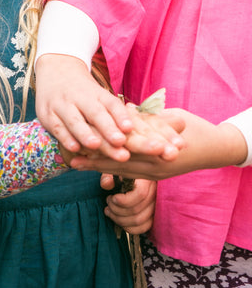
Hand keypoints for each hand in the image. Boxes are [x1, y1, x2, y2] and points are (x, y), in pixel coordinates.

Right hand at [35, 54, 132, 158]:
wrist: (56, 70)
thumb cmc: (83, 91)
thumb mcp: (99, 96)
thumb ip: (114, 112)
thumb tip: (134, 131)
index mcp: (97, 93)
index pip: (111, 104)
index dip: (120, 116)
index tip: (130, 128)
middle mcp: (80, 98)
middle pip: (95, 113)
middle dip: (107, 128)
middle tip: (120, 142)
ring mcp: (62, 105)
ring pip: (75, 120)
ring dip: (85, 134)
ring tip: (96, 145)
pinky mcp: (47, 115)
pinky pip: (57, 127)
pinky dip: (65, 138)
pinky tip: (74, 148)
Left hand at [71, 109, 247, 179]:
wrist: (217, 150)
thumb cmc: (196, 128)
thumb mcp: (173, 118)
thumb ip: (151, 118)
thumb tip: (128, 109)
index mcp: (159, 150)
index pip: (126, 148)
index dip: (103, 145)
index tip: (83, 141)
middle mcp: (154, 166)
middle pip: (118, 163)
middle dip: (93, 160)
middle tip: (70, 158)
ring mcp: (154, 174)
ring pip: (121, 171)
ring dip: (97, 168)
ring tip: (74, 164)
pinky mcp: (153, 178)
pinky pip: (128, 176)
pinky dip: (110, 172)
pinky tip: (93, 170)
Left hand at [102, 176, 155, 234]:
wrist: (132, 181)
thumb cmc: (122, 175)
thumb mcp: (115, 171)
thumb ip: (108, 176)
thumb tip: (106, 184)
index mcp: (147, 180)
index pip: (140, 194)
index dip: (124, 200)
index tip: (112, 198)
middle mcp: (155, 194)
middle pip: (137, 210)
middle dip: (116, 210)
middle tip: (108, 203)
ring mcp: (155, 207)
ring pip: (138, 221)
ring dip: (119, 220)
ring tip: (109, 211)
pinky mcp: (153, 216)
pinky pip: (143, 228)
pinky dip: (128, 228)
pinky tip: (118, 219)